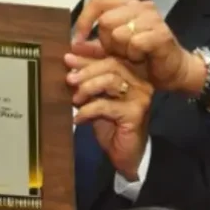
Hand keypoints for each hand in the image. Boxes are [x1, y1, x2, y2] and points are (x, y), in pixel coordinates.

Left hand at [65, 53, 152, 179]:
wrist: (125, 155)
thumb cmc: (111, 126)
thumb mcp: (96, 99)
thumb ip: (87, 80)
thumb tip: (70, 60)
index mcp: (131, 74)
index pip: (109, 56)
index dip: (88, 53)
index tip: (69, 55)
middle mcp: (139, 82)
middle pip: (111, 64)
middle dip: (86, 69)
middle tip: (69, 79)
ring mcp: (140, 96)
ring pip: (110, 80)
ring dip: (87, 88)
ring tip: (75, 99)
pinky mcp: (135, 113)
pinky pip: (106, 105)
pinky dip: (88, 110)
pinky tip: (78, 118)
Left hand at [72, 0, 205, 94]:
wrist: (174, 71)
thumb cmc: (144, 58)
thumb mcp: (114, 51)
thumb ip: (94, 46)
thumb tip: (73, 44)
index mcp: (128, 4)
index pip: (98, 2)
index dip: (83, 21)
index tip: (77, 41)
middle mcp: (141, 6)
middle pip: (105, 21)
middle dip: (106, 42)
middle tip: (119, 53)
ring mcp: (153, 18)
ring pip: (119, 33)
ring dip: (122, 51)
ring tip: (132, 56)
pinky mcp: (161, 33)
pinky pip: (134, 43)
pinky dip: (134, 55)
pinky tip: (142, 58)